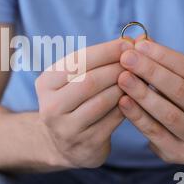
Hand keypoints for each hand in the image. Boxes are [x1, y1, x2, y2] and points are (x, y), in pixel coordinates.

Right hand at [35, 39, 132, 168]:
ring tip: (139, 77)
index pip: (77, 61)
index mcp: (45, 84)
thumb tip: (133, 39)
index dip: (105, 51)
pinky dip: (128, 104)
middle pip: (89, 81)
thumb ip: (97, 60)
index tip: (128, 43)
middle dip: (117, 68)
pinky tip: (137, 96)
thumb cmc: (74, 101)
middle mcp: (51, 107)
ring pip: (103, 101)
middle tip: (137, 61)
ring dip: (125, 86)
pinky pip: (113, 119)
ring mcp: (67, 128)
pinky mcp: (87, 143)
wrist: (65, 144)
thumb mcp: (73, 79)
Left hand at [118, 39, 183, 163]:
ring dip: (142, 94)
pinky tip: (122, 101)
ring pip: (168, 113)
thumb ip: (162, 61)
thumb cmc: (182, 101)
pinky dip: (137, 116)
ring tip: (122, 78)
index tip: (139, 45)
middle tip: (126, 58)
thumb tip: (139, 39)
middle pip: (180, 90)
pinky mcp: (181, 154)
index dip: (164, 56)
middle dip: (151, 71)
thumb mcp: (180, 80)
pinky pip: (155, 132)